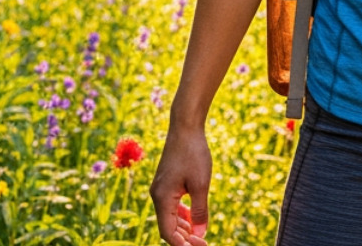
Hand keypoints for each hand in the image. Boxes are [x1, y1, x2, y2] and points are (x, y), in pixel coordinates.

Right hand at [150, 125, 212, 245]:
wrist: (185, 128)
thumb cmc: (193, 154)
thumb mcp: (200, 184)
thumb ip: (199, 211)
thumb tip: (200, 234)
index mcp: (162, 198)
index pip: (168, 232)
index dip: (183, 244)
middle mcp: (157, 196)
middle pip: (168, 227)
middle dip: (184, 238)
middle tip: (204, 243)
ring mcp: (160, 190)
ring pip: (170, 217)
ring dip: (184, 228)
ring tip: (200, 236)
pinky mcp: (166, 184)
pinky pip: (171, 206)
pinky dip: (182, 215)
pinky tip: (193, 219)